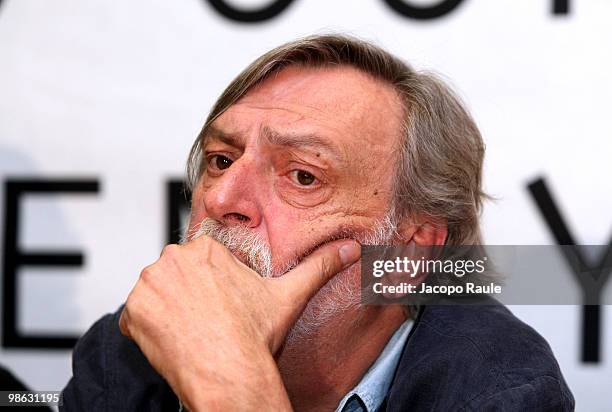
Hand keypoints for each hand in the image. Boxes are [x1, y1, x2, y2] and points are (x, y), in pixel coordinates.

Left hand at [118, 235, 360, 410]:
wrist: (229, 372)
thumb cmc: (254, 336)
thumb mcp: (289, 295)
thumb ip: (319, 266)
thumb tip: (352, 249)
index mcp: (206, 249)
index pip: (200, 265)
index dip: (211, 289)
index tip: (220, 308)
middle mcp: (173, 259)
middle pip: (176, 277)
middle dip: (188, 298)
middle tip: (208, 322)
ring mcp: (149, 284)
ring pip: (156, 295)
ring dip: (168, 312)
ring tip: (193, 331)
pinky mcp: (133, 310)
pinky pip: (136, 316)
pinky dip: (149, 329)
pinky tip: (175, 340)